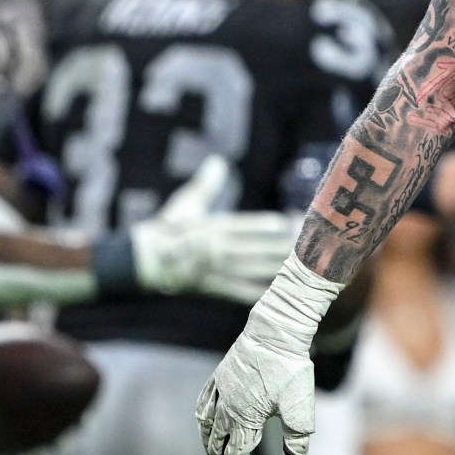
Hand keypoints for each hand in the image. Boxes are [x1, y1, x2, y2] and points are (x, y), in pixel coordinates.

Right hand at [132, 156, 301, 300]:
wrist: (143, 261)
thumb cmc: (167, 228)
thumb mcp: (186, 203)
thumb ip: (206, 185)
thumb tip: (218, 161)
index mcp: (213, 228)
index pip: (244, 226)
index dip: (267, 225)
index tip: (289, 221)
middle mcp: (217, 250)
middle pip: (257, 249)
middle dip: (284, 246)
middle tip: (311, 243)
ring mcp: (216, 271)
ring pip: (254, 270)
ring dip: (280, 267)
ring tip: (306, 265)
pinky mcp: (214, 288)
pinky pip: (241, 292)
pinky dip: (261, 292)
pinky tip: (283, 293)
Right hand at [194, 323, 315, 454]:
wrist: (277, 334)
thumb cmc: (291, 373)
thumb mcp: (300, 413)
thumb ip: (296, 445)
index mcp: (245, 421)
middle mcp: (227, 409)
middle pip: (216, 445)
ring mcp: (220, 391)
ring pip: (206, 426)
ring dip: (209, 445)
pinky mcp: (219, 376)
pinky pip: (203, 403)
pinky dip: (202, 418)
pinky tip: (205, 422)